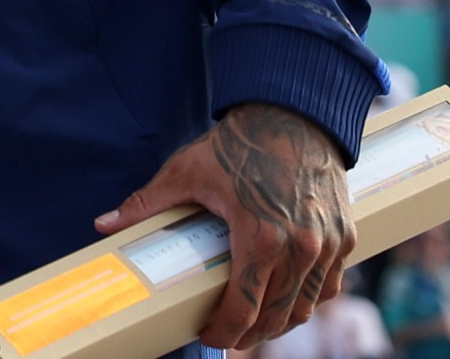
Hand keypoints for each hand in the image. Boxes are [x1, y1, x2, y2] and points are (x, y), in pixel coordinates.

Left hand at [95, 103, 355, 348]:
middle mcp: (301, 248)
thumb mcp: (185, 172)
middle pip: (278, 317)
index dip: (224, 332)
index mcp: (261, 238)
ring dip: (280, 322)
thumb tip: (104, 225)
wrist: (292, 115)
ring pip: (306, 307)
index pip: (244, 309)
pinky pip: (329, 285)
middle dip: (250, 334)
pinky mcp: (345, 237)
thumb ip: (146, 205)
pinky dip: (307, 299)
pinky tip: (284, 299)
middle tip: (227, 334)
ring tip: (254, 322)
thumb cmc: (237, 145)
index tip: (208, 335)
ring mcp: (327, 245)